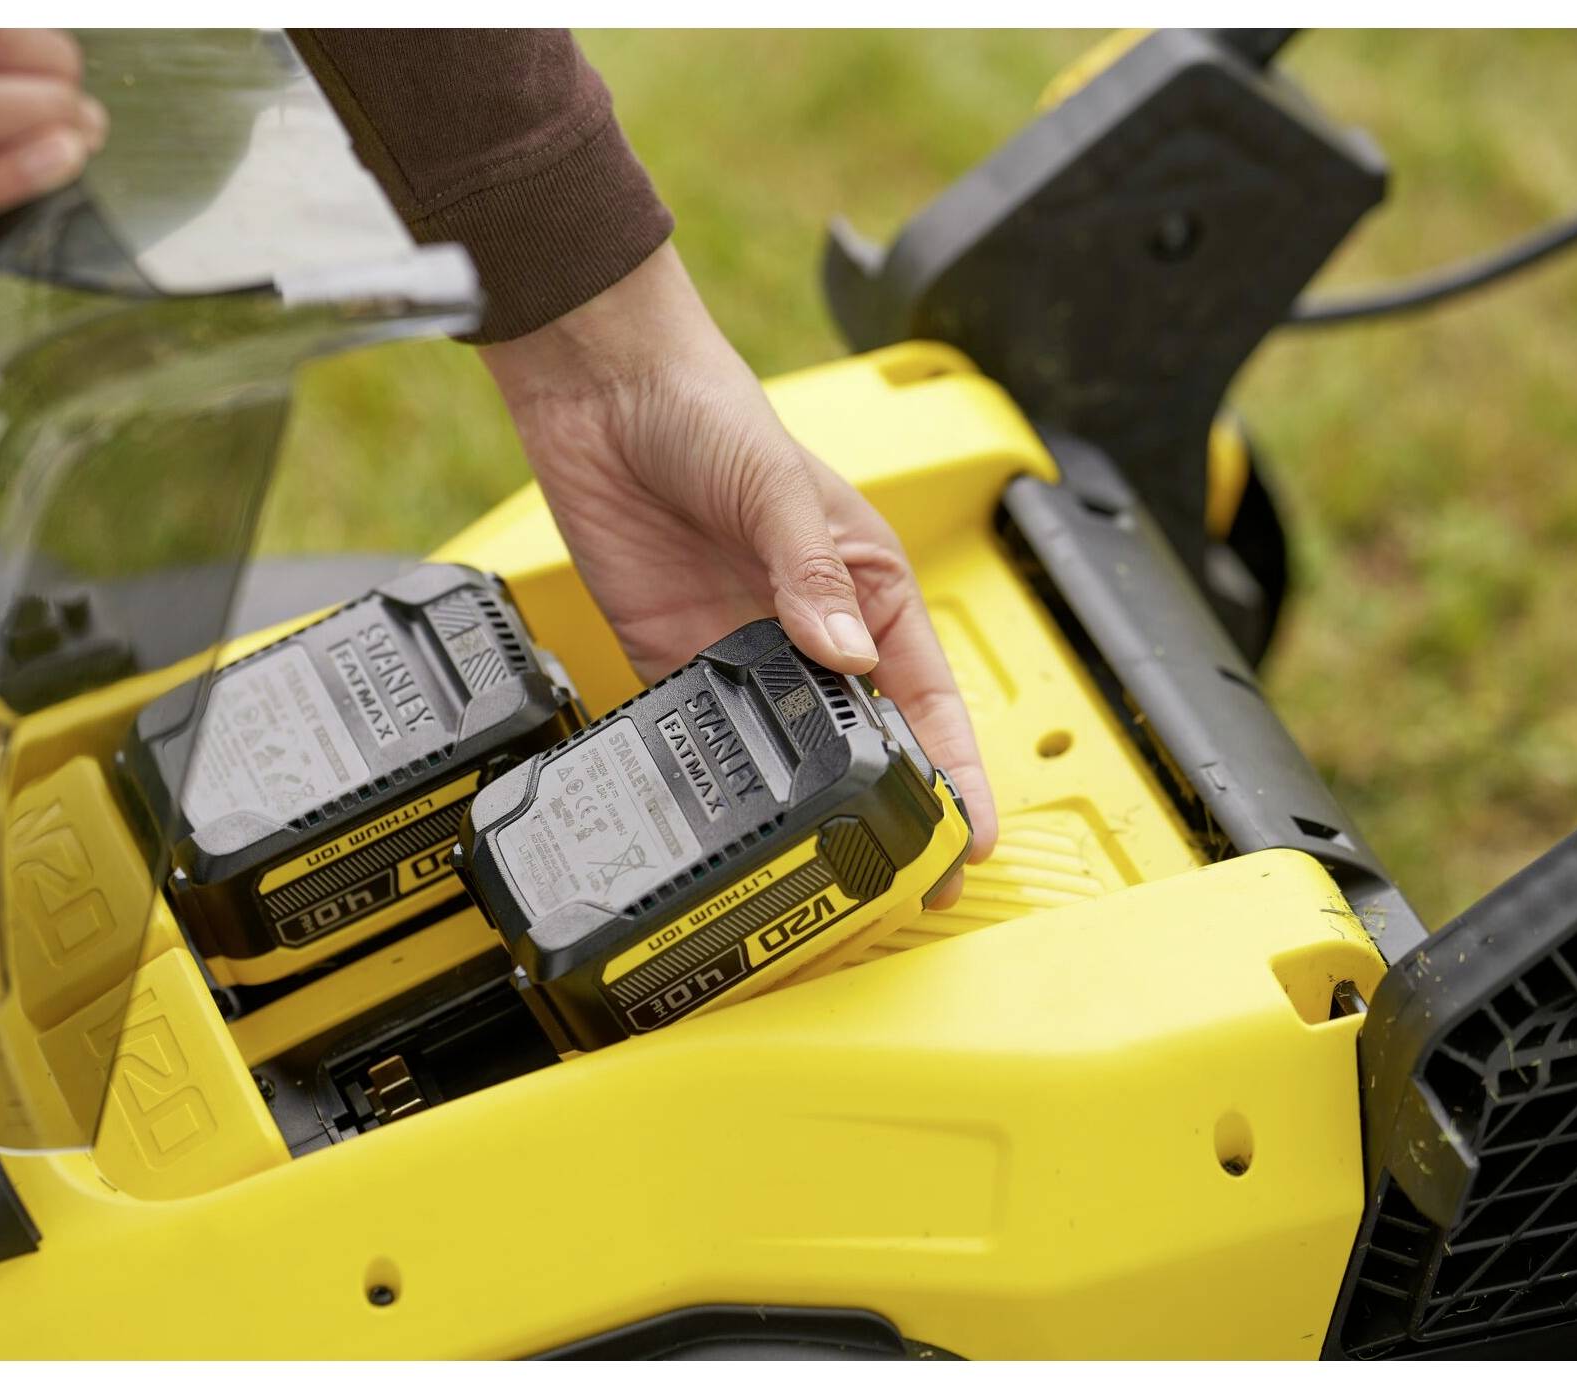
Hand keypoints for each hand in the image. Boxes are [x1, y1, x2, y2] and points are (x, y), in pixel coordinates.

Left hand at [480, 244, 997, 900]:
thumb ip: (809, 574)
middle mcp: (810, 626)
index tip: (973, 834)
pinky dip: (717, 775)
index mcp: (866, 585)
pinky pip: (702, 729)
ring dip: (805, 807)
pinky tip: (728, 820)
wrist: (602, 390)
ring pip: (786, 748)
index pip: (927, 696)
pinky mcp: (671, 654)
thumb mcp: (776, 487)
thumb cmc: (710, 410)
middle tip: (906, 887)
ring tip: (825, 874)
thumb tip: (845, 658)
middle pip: (863, 738)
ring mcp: (741, 645)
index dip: (955, 768)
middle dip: (890, 811)